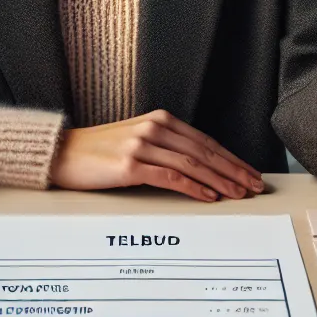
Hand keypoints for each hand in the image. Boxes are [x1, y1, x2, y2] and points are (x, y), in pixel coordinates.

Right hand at [49, 109, 267, 201]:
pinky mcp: (130, 165)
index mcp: (159, 120)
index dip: (230, 158)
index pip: (205, 141)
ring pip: (192, 165)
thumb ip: (164, 147)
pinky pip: (170, 177)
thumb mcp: (135, 140)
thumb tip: (199, 168)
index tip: (249, 172)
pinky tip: (209, 196)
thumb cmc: (98, 152)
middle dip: (233, 170)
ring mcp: (141, 146)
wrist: (61, 154)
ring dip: (219, 181)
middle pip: (204, 152)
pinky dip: (194, 187)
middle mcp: (154, 129)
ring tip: (237, 194)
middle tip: (254, 185)